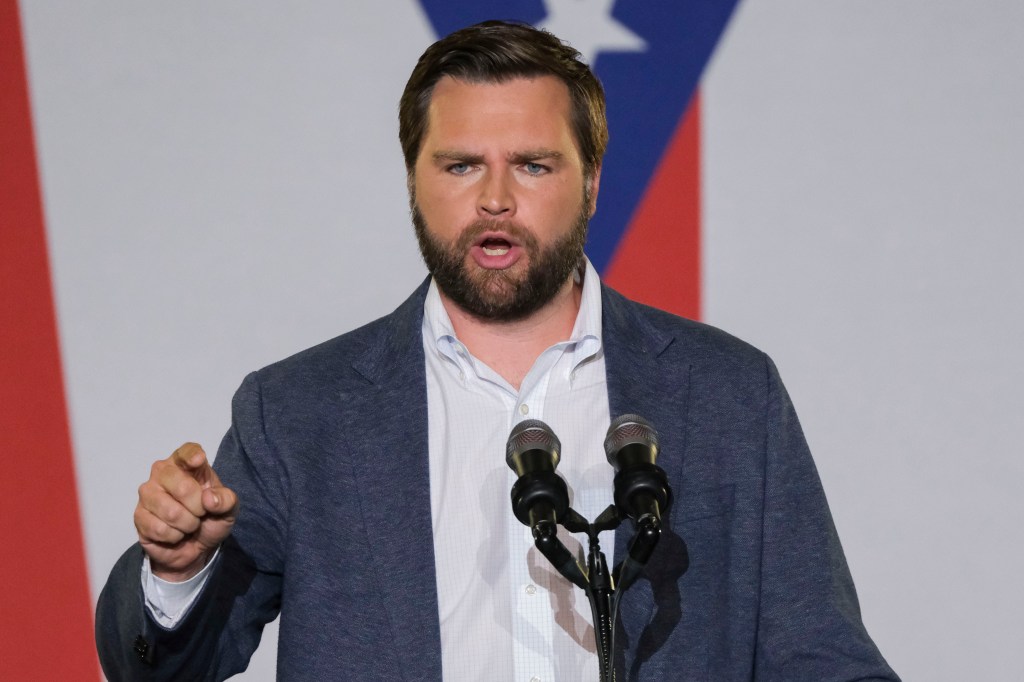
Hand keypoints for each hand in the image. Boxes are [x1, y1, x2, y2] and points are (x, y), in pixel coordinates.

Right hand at [134, 442, 238, 581]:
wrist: (197, 545)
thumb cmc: (211, 517)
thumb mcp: (229, 508)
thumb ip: (226, 500)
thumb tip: (208, 498)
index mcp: (186, 464)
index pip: (186, 452)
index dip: (192, 455)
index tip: (199, 461)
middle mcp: (163, 473)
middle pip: (182, 487)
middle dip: (198, 508)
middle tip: (201, 513)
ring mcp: (148, 493)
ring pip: (171, 512)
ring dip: (187, 525)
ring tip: (188, 523)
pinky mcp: (139, 516)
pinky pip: (159, 529)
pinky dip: (174, 536)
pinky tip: (175, 533)